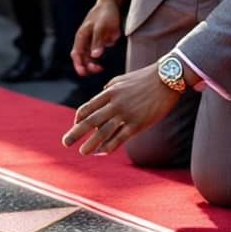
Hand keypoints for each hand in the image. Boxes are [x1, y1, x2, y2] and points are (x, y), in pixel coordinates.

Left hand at [62, 64, 180, 155]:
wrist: (165, 79)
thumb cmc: (143, 79)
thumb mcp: (121, 80)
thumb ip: (109, 88)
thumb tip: (101, 94)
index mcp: (109, 92)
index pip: (88, 107)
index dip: (79, 118)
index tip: (75, 124)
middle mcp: (114, 104)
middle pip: (90, 121)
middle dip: (76, 132)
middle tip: (65, 142)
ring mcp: (125, 114)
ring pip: (104, 132)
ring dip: (91, 143)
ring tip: (82, 152)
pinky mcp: (138, 124)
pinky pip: (121, 137)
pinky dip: (111, 145)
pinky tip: (103, 152)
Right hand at [71, 0, 123, 76]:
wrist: (110, 4)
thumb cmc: (105, 14)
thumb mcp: (102, 27)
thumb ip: (98, 41)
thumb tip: (95, 56)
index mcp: (82, 36)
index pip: (76, 54)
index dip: (78, 64)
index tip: (84, 73)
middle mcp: (84, 40)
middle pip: (81, 57)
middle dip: (87, 67)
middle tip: (97, 70)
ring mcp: (90, 41)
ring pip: (88, 57)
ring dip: (92, 64)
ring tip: (100, 68)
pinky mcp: (97, 41)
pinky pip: (94, 53)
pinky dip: (97, 60)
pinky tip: (102, 63)